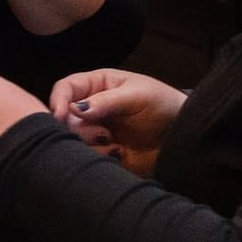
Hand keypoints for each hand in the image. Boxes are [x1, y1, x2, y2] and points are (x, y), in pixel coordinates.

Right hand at [49, 69, 186, 177]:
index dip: (58, 100)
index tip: (58, 116)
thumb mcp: (136, 96)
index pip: (66, 88)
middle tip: (101, 134)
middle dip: (76, 127)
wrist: (184, 135)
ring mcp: (95, 131)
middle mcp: (90, 108)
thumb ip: (105, 101)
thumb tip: (73, 109)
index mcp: (96, 85)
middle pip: (63, 117)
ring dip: (91, 142)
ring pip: (73, 139)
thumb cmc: (163, 105)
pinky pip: (88, 157)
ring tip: (115, 142)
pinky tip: (120, 153)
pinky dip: (101, 156)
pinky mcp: (102, 153)